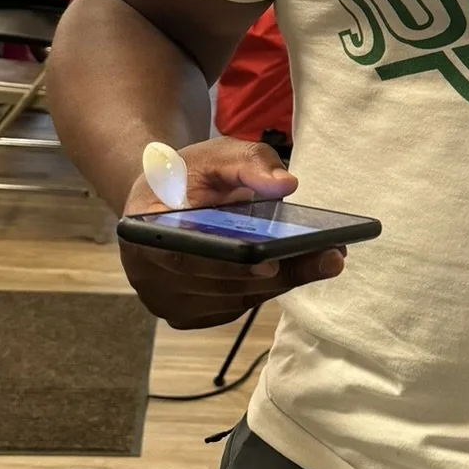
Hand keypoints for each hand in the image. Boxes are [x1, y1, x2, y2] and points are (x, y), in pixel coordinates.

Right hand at [119, 137, 346, 329]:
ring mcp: (170, 301)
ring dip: (281, 282)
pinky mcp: (192, 314)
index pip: (183, 258)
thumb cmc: (186, 176)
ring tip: (327, 259)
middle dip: (276, 274)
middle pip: (219, 285)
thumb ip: (249, 162)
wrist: (160, 199)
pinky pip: (238, 305)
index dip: (226, 265)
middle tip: (326, 257)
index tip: (269, 264)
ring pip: (234, 299)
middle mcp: (149, 276)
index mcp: (142, 232)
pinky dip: (270, 288)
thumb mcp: (214, 155)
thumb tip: (285, 184)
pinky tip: (301, 267)